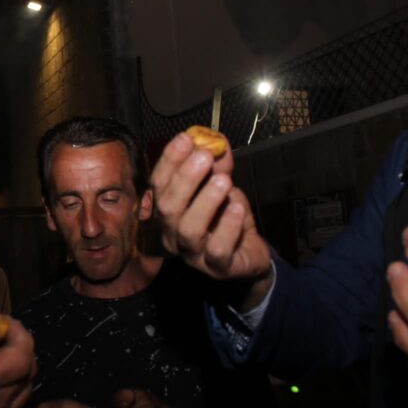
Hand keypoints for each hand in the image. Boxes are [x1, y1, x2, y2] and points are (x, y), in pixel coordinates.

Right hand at [150, 133, 272, 305]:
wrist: (248, 252)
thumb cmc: (226, 216)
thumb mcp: (221, 184)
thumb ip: (218, 163)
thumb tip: (217, 140)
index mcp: (168, 210)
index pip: (158, 185)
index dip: (169, 161)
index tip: (186, 139)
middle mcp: (172, 233)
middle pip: (168, 208)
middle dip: (185, 179)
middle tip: (205, 157)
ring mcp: (193, 254)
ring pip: (188, 230)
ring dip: (205, 201)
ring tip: (224, 181)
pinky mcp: (217, 268)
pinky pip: (217, 250)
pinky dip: (227, 227)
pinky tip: (238, 208)